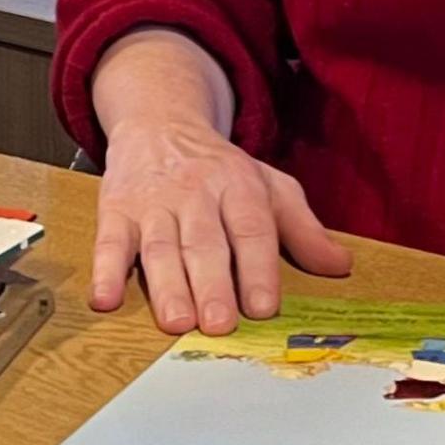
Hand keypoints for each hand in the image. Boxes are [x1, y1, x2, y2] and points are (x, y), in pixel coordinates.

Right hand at [89, 119, 350, 334]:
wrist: (159, 122)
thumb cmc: (218, 168)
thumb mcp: (268, 186)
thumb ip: (302, 228)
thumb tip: (339, 266)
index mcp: (239, 187)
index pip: (251, 229)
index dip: (258, 268)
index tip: (263, 307)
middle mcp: (196, 194)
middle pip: (204, 242)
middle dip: (211, 283)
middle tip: (217, 323)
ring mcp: (154, 203)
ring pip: (160, 246)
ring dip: (166, 285)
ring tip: (175, 320)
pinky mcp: (116, 210)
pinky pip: (109, 241)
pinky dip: (105, 270)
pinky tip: (104, 298)